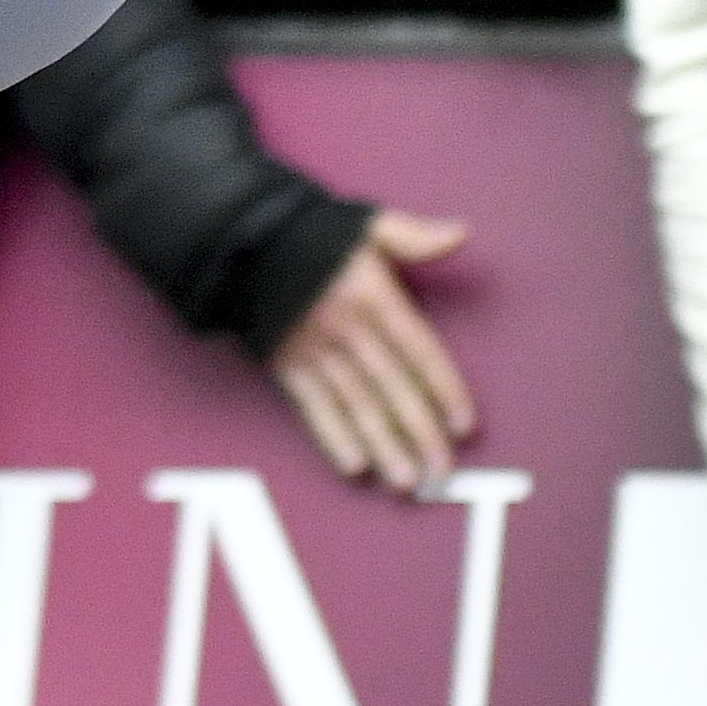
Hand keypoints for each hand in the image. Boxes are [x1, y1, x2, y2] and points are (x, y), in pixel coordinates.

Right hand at [267, 211, 475, 494]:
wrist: (242, 239)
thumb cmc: (312, 233)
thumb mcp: (367, 224)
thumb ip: (414, 235)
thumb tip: (459, 234)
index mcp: (373, 295)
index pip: (419, 349)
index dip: (444, 388)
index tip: (464, 425)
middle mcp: (347, 327)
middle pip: (392, 387)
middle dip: (419, 432)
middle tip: (442, 472)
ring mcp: (315, 350)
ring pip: (356, 404)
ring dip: (383, 445)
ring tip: (406, 481)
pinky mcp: (286, 365)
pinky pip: (314, 406)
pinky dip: (333, 437)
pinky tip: (354, 465)